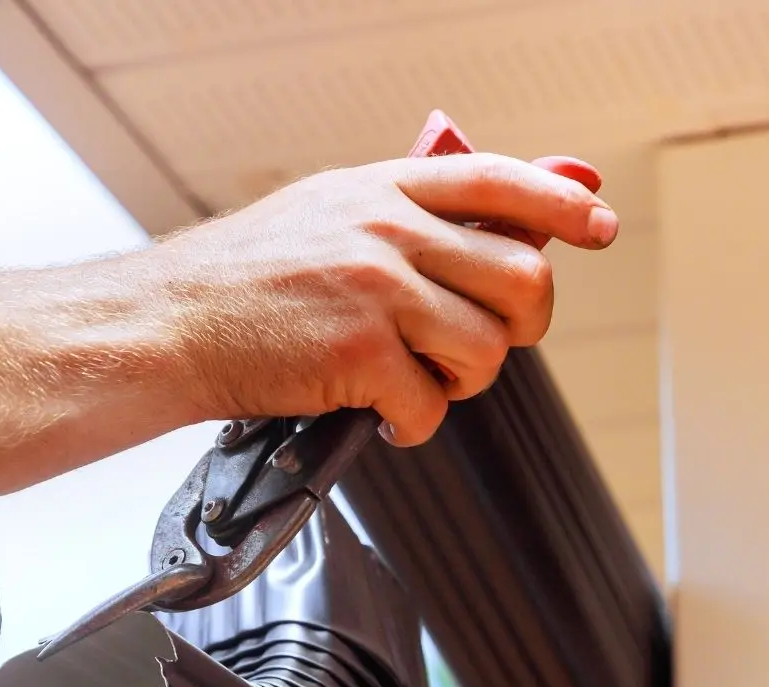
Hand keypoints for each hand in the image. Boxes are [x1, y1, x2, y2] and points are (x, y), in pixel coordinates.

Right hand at [134, 153, 617, 445]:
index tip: (598, 226)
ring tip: (415, 383)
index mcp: (383, 188)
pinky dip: (414, 426)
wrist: (170, 324)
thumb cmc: (242, 281)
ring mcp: (376, 290)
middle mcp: (388, 230)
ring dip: (462, 383)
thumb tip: (501, 216)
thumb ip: (409, 214)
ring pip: (486, 350)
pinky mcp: (359, 354)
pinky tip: (382, 417)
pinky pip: (432, 405)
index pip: (501, 179)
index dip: (561, 202)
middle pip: (521, 277)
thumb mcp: (326, 215)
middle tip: (480, 346)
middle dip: (519, 328)